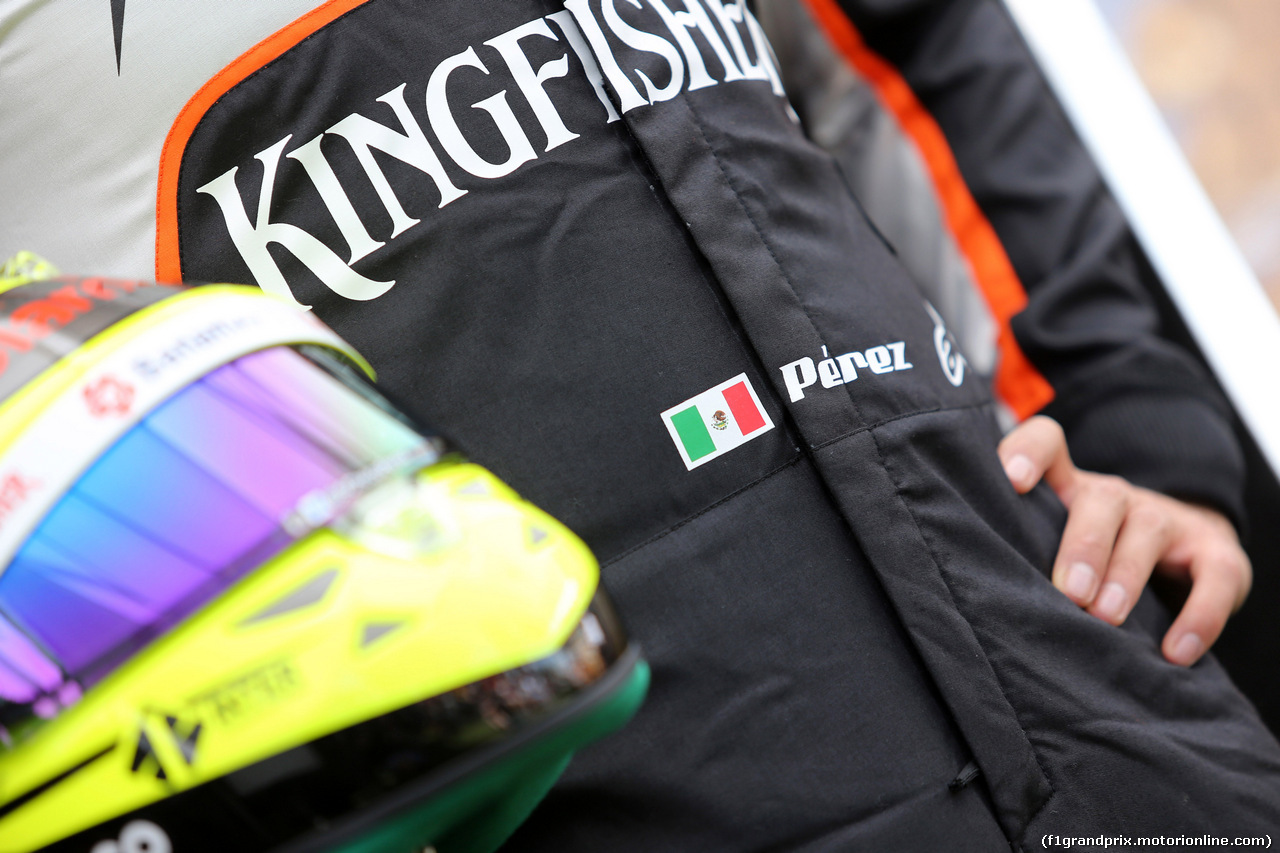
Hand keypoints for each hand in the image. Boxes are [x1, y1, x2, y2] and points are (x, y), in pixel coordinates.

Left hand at [998, 415, 1250, 665]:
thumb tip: (960, 593)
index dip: (1029, 452)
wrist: (1183, 555)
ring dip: (1126, 575)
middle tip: (1068, 590)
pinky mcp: (1214, 555)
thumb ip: (1017, 549)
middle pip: (1100, 500)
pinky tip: (1175, 651)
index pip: (1048, 443)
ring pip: (1147, 531)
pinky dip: (1198, 616)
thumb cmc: (1092, 555)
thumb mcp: (1053, 543)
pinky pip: (1213, 579)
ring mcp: (1167, 521)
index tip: (1012, 480)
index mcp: (1070, 488)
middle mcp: (1116, 498)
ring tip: (1107, 617)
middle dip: (1083, 544)